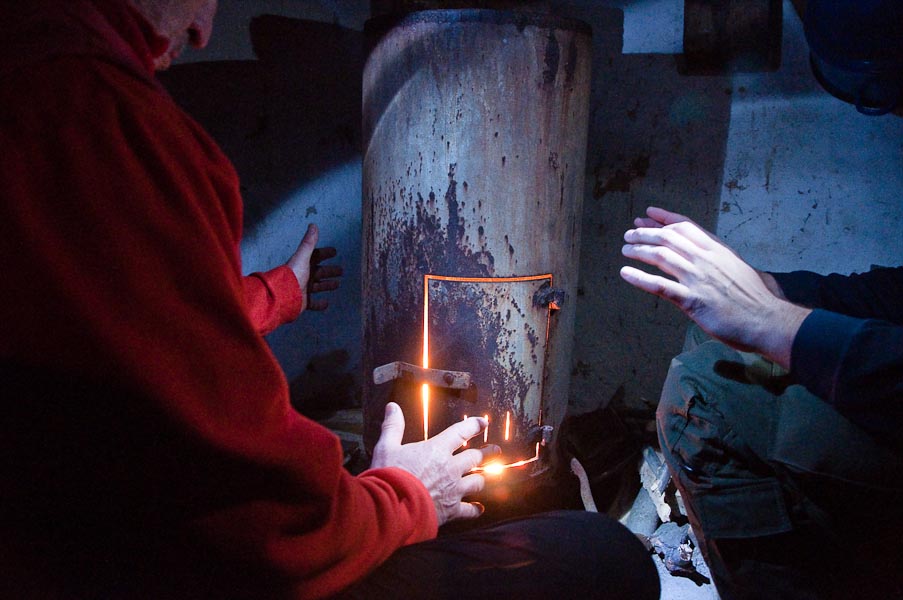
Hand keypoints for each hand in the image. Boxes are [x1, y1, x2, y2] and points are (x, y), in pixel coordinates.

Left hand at [286, 224, 342, 311]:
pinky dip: (320, 304)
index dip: (325, 253)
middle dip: (330, 271)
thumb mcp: (302, 257)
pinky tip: (327, 303)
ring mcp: (303, 289)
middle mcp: (303, 276)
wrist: (282, 296)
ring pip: (318, 286)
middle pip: (319, 272)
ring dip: (327, 285)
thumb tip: (313, 225)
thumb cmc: (293, 275)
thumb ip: (308, 243)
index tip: (335, 252)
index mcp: (303, 264)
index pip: (316, 256)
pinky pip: (313, 303)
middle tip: (341, 271)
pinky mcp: (303, 302)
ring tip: (337, 284)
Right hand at [370, 402, 499, 525]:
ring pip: (477, 481)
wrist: (393, 508)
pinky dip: (474, 509)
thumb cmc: (390, 477)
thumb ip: (393, 426)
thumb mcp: (386, 447)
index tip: (483, 423)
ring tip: (486, 476)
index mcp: (437, 450)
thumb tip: (392, 408)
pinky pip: (469, 510)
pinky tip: (478, 509)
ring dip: (482, 478)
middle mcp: (450, 468)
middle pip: (476, 457)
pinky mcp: (452, 509)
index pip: (461, 432)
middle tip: (494, 450)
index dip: (474, 425)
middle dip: (487, 452)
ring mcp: (453, 489)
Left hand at [620, 207, 809, 369]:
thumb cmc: (756, 298)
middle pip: (668, 238)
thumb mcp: (740, 268)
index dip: (664, 219)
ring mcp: (698, 279)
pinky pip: (660, 286)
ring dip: (639, 250)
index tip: (647, 214)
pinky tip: (626, 273)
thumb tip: (711, 256)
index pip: (685, 227)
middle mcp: (705, 259)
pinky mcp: (692, 300)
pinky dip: (640, 278)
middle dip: (645, 233)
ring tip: (625, 249)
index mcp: (717, 250)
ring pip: (661, 256)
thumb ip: (721, 260)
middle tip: (629, 234)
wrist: (768, 319)